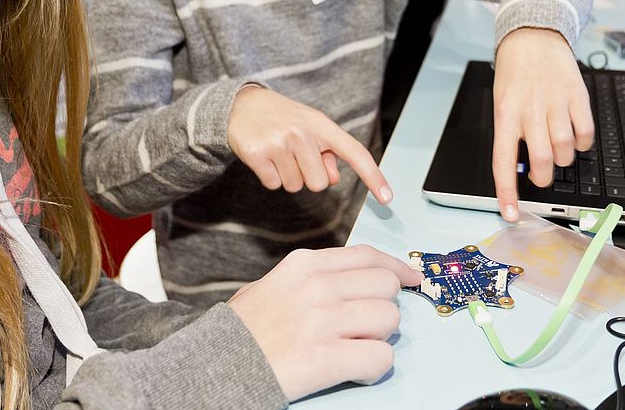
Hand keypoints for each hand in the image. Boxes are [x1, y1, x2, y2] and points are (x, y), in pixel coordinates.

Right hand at [227, 87, 392, 204]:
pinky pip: (273, 185)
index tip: (387, 198)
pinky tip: (265, 156)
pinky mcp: (257, 154)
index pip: (355, 152)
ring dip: (287, 175)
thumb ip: (327, 151)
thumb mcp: (310, 126)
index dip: (373, 176)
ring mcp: (279, 143)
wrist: (242, 104)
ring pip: (295, 186)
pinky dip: (269, 176)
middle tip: (295, 155)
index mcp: (322, 124)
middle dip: (308, 175)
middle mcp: (303, 132)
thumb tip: (332, 178)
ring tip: (278, 152)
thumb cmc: (284, 118)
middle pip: (319, 183)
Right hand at [228, 245, 422, 400]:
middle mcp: (317, 286)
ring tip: (356, 347)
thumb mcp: (274, 284)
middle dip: (385, 306)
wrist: (214, 366)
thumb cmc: (244, 330)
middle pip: (386, 285)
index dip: (397, 267)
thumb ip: (312, 276)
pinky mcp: (325, 358)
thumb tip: (354, 279)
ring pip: (389, 318)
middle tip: (370, 323)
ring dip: (380, 337)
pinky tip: (355, 369)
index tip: (411, 276)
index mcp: (305, 264)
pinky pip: (380, 357)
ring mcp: (322, 321)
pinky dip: (374, 367)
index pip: (368, 256)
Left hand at [491, 27, 593, 221]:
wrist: (532, 36)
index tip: (511, 214)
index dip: (507, 192)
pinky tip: (574, 136)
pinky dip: (582, 143)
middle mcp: (529, 110)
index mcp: (505, 114)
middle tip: (540, 175)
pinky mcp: (576, 96)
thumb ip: (511, 131)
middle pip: (540, 160)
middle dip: (541, 177)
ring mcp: (555, 103)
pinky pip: (585, 132)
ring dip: (563, 160)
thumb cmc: (514, 72)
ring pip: (564, 150)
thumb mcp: (502, 101)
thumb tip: (520, 167)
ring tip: (557, 152)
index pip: (502, 161)